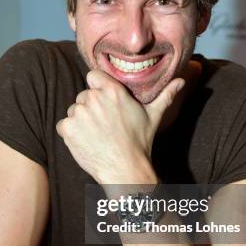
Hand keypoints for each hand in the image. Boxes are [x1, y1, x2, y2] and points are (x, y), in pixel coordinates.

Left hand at [56, 69, 184, 184]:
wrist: (125, 170)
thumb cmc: (140, 143)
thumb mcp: (154, 116)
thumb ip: (165, 95)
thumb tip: (181, 81)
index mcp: (113, 91)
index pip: (92, 76)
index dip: (97, 86)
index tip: (103, 99)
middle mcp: (94, 99)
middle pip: (84, 95)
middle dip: (90, 107)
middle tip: (104, 124)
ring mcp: (79, 114)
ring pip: (73, 110)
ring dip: (80, 120)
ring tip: (97, 135)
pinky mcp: (68, 129)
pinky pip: (64, 125)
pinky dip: (71, 133)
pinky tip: (86, 142)